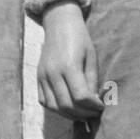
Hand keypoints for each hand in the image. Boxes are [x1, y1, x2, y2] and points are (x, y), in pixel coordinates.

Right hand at [37, 0, 103, 121]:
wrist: (59, 24)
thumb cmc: (80, 39)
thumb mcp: (91, 57)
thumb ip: (91, 81)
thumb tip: (93, 103)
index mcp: (69, 65)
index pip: (80, 97)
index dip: (93, 106)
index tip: (101, 106)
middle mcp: (53, 73)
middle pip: (66, 105)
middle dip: (83, 114)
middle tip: (94, 113)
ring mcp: (43, 76)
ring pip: (54, 107)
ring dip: (69, 114)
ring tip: (82, 113)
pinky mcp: (38, 77)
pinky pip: (44, 101)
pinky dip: (56, 108)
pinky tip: (68, 106)